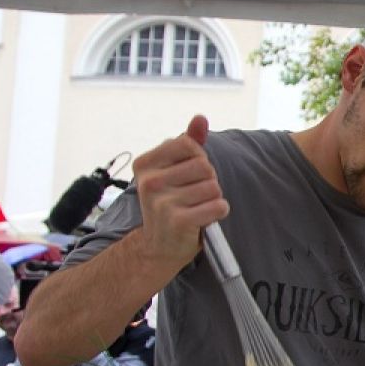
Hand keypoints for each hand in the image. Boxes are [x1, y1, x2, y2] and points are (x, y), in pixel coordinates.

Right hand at [132, 115, 229, 268]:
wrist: (159, 247)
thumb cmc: (171, 204)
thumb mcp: (173, 171)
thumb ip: (188, 144)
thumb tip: (201, 118)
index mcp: (146, 164)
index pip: (189, 144)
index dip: (198, 159)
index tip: (188, 176)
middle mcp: (150, 181)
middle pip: (205, 166)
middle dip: (208, 181)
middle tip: (194, 196)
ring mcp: (162, 202)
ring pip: (214, 187)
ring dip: (213, 198)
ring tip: (197, 208)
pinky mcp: (178, 221)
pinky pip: (218, 206)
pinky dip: (218, 212)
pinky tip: (204, 218)